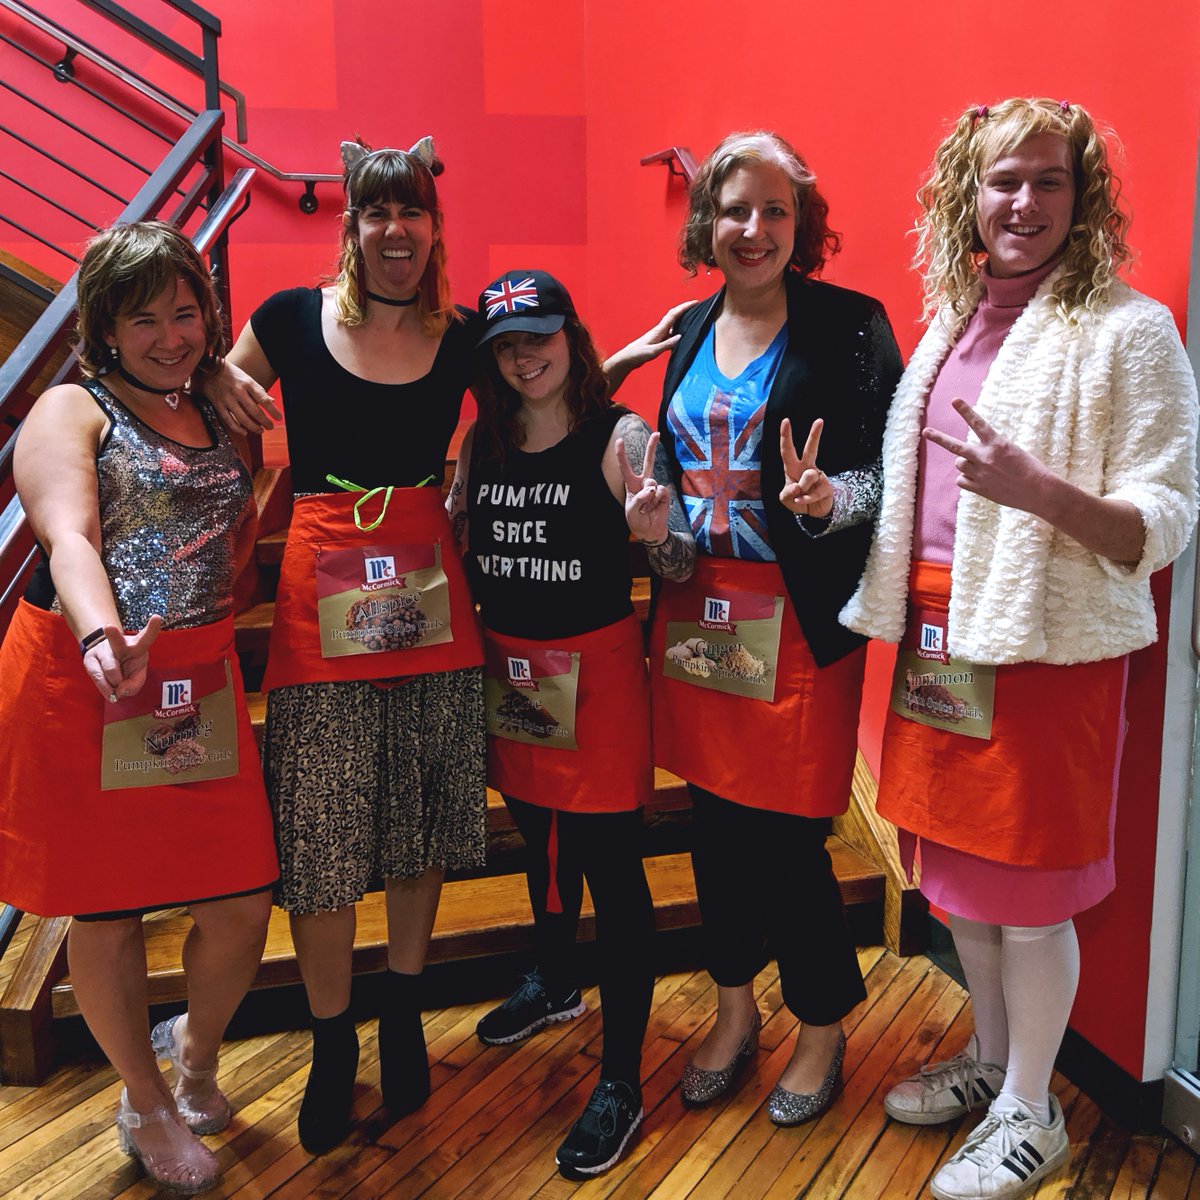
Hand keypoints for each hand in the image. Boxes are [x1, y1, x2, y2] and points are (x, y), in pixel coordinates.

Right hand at [82, 615, 162, 700]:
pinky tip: (111, 692)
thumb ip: (134, 684)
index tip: (157, 617)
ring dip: (115, 680)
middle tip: (108, 627)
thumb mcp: (137, 675)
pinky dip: (106, 688)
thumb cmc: (127, 667)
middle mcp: (120, 645)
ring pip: (109, 665)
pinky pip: (99, 677)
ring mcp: (103, 651)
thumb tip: (120, 691)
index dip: (152, 628)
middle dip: (113, 634)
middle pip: (117, 640)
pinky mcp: (90, 660)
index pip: (147, 637)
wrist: (105, 662)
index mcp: (138, 645)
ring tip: (118, 686)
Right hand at [208, 359, 281, 433]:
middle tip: (270, 426)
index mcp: (247, 383)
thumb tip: (272, 401)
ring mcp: (227, 399)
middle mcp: (238, 391)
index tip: (279, 417)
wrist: (207, 368)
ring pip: (242, 418)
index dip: (272, 410)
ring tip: (260, 430)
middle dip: (265, 421)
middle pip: (254, 411)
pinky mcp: (218, 404)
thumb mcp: (247, 378)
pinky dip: (238, 428)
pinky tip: (245, 432)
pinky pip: (229, 420)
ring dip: (253, 427)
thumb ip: (258, 391)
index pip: (263, 399)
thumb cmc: (230, 373)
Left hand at [613, 300, 700, 369]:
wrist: (627, 358)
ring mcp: (658, 334)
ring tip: (692, 315)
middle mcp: (659, 330)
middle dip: (684, 309)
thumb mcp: (653, 352)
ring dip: (681, 317)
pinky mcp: (657, 340)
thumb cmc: (637, 355)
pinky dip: (677, 327)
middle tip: (696, 305)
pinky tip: (680, 332)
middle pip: (673, 315)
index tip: (695, 302)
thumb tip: (680, 337)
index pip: (674, 315)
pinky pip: (670, 330)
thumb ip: (667, 345)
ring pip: (672, 322)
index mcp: (659, 330)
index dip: (685, 307)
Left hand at [617, 431, 670, 543]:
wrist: (650, 531)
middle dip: (652, 448)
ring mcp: (655, 487)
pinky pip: (661, 491)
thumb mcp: (631, 511)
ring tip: (647, 508)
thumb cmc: (636, 520)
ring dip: (648, 497)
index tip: (620, 440)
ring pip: (652, 482)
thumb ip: (639, 498)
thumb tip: (653, 488)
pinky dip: (657, 500)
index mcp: (631, 484)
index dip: (622, 454)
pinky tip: (655, 507)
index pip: (625, 468)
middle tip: (657, 434)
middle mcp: (644, 483)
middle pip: (649, 462)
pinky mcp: (664, 494)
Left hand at [779, 417, 832, 517]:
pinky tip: (802, 501)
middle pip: (811, 449)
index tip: (786, 420)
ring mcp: (818, 476)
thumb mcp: (785, 498)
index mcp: (792, 467)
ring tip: (800, 495)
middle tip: (820, 420)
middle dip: (815, 435)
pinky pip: (813, 492)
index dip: (786, 436)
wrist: (811, 512)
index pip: (788, 450)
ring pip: (809, 475)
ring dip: (802, 488)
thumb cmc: (796, 499)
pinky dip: (805, 499)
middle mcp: (806, 468)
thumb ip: (787, 493)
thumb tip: (797, 487)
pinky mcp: (826, 487)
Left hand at [922, 399, 1051, 512]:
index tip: (954, 400)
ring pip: (960, 464)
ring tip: (984, 468)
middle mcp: (985, 457)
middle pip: (955, 446)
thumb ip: (989, 450)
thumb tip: (968, 457)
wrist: (1038, 491)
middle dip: (939, 438)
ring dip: (966, 464)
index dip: (965, 411)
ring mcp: (980, 473)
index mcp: (997, 444)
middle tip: (926, 431)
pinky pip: (962, 481)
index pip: (978, 424)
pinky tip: (983, 481)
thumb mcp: (1011, 451)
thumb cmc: (1029, 469)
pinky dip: (968, 480)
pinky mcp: (978, 488)